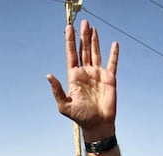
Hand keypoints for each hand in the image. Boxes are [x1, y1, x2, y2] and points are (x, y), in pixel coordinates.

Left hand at [47, 20, 118, 136]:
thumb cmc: (80, 117)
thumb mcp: (64, 106)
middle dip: (83, 36)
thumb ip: (57, 90)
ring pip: (95, 53)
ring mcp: (98, 74)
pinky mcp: (109, 78)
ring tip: (92, 27)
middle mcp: (86, 73)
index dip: (69, 41)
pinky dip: (114, 53)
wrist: (97, 125)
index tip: (68, 27)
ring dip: (94, 40)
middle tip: (83, 22)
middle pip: (83, 50)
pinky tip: (114, 44)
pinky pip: (112, 63)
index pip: (71, 54)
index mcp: (74, 77)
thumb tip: (49, 75)